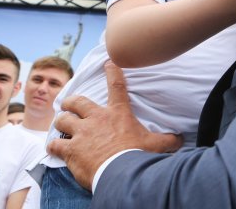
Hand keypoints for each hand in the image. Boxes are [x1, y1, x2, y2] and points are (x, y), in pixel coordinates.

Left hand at [47, 61, 182, 188]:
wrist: (121, 172)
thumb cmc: (138, 155)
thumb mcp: (157, 145)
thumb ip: (169, 140)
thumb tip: (182, 139)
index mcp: (118, 114)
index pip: (117, 86)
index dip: (113, 71)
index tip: (108, 62)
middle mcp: (96, 119)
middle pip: (77, 102)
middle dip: (70, 102)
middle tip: (68, 105)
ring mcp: (82, 133)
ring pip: (62, 121)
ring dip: (60, 123)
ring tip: (60, 126)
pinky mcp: (71, 149)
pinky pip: (55, 144)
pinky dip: (53, 146)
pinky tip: (54, 148)